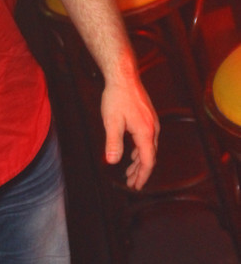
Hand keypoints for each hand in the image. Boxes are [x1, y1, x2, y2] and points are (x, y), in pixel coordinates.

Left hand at [101, 74, 159, 189]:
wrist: (123, 76)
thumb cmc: (117, 97)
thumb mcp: (112, 122)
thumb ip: (113, 143)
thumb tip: (112, 161)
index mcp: (146, 133)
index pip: (148, 161)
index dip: (142, 176)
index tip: (136, 186)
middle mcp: (153, 129)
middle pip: (150, 157)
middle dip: (141, 172)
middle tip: (131, 183)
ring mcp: (152, 123)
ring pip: (148, 148)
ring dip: (140, 161)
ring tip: (130, 171)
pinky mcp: (147, 118)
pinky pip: (147, 139)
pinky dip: (140, 150)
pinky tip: (133, 153)